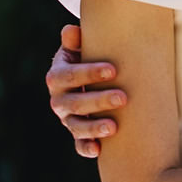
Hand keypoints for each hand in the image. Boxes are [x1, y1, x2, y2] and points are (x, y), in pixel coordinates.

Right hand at [46, 24, 126, 158]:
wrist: (88, 78)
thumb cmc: (89, 57)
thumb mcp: (81, 47)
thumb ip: (76, 39)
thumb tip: (72, 31)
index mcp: (57, 76)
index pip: (70, 74)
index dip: (89, 72)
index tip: (114, 70)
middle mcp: (58, 99)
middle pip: (75, 102)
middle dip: (99, 100)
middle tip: (123, 97)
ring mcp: (67, 119)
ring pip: (76, 126)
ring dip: (94, 128)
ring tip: (114, 127)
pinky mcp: (77, 134)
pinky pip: (79, 145)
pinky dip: (87, 148)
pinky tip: (99, 150)